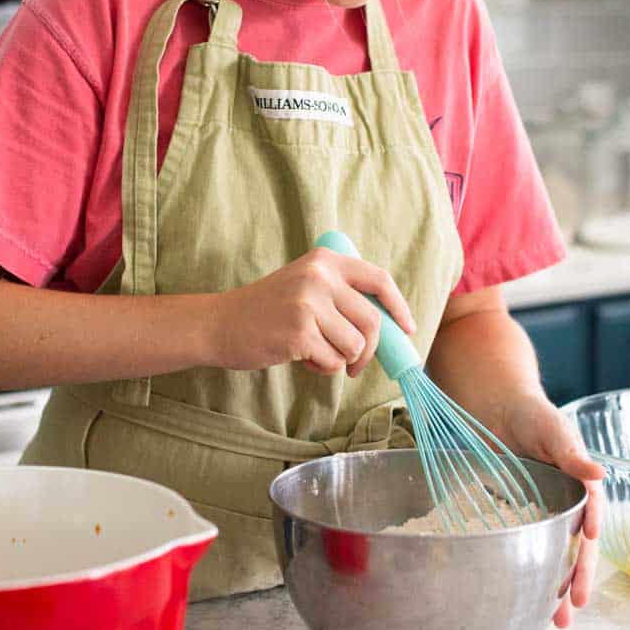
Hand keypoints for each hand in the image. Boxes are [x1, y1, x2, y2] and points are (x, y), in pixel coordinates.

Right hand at [206, 247, 415, 374]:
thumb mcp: (306, 286)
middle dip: (369, 350)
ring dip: (341, 360)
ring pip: (355, 346)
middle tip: (355, 365)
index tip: (408, 328)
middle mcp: (320, 276)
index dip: (399, 307)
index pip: (379, 279)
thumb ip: (342, 295)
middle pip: (372, 321)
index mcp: (326, 260)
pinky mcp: (299, 333)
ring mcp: (309, 303)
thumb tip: (390, 325)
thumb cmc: (269, 311)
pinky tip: (300, 358)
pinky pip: (333, 362)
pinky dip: (322, 368)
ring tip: (316, 354)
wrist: (220, 324)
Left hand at [489, 392, 604, 628]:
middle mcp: (564, 506)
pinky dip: (523, 572)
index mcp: (580, 486)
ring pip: (551, 556)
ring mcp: (539, 515)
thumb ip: (572, 453)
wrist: (496, 408)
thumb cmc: (533, 415)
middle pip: (574, 547)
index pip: (591, 516)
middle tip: (574, 606)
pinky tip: (521, 599)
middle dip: (576, 578)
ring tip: (556, 619)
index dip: (590, 537)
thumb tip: (599, 473)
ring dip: (554, 587)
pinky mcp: (513, 519)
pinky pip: (521, 548)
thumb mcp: (554, 430)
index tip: (589, 549)